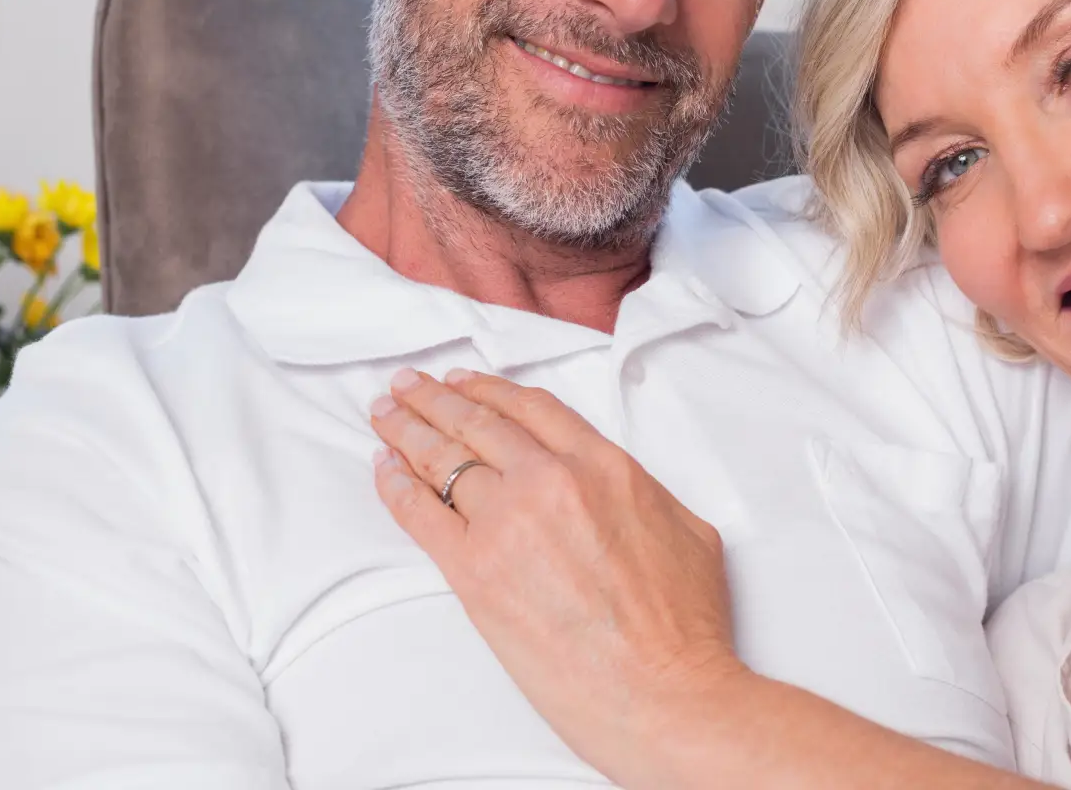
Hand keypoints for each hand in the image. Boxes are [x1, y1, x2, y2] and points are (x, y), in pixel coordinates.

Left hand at [369, 369, 745, 773]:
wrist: (663, 690)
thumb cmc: (685, 624)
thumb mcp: (686, 528)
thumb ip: (640, 492)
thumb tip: (616, 488)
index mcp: (604, 466)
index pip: (533, 409)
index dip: (490, 389)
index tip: (464, 382)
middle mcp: (551, 482)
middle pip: (478, 424)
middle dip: (436, 399)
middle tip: (407, 386)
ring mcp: (508, 524)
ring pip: (443, 461)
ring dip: (407, 433)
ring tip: (385, 416)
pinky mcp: (475, 574)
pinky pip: (421, 515)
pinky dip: (397, 487)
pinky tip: (384, 469)